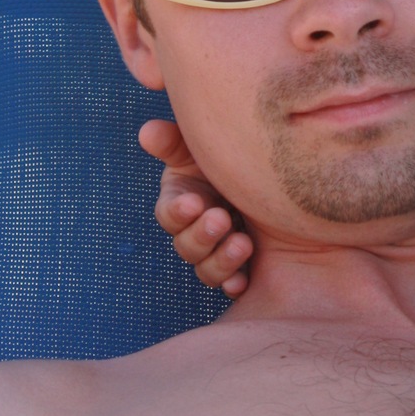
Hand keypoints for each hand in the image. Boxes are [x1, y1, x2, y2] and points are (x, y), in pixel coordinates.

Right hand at [139, 119, 253, 294]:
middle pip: (187, 245)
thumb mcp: (201, 148)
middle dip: (202, 234)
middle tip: (221, 218)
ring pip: (208, 269)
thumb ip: (175, 141)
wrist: (267, 178)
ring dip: (221, 260)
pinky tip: (244, 281)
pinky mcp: (240, 268)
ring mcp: (216, 252)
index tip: (193, 202)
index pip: (170, 213)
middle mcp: (195, 231)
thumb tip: (147, 131)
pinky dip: (235, 284)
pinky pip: (232, 284)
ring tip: (243, 243)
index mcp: (181, 202)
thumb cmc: (226, 158)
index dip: (178, 211)